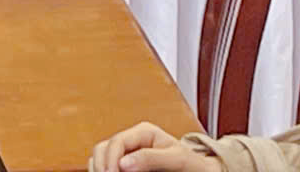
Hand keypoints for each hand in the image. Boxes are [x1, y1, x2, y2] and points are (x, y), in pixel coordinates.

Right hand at [91, 124, 220, 171]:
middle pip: (103, 148)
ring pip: (100, 157)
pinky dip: (104, 170)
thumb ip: (151, 158)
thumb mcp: (176, 159)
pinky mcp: (127, 165)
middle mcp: (132, 140)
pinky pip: (107, 165)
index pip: (117, 141)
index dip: (110, 159)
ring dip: (100, 168)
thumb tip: (124, 163)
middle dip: (102, 165)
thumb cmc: (192, 163)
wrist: (199, 171)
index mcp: (144, 132)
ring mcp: (128, 153)